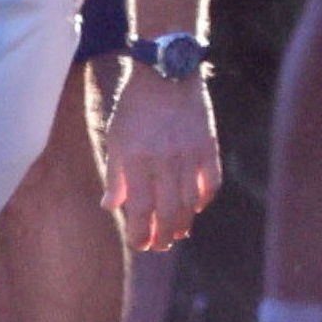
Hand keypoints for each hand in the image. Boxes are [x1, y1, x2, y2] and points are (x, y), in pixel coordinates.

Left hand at [103, 69, 221, 252]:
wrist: (167, 74)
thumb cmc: (134, 107)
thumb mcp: (115, 137)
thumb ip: (115, 174)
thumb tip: (110, 206)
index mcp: (136, 159)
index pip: (140, 208)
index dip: (141, 231)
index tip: (140, 245)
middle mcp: (165, 160)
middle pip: (169, 211)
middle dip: (164, 234)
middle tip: (160, 246)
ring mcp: (190, 155)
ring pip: (191, 202)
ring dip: (184, 222)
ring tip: (177, 234)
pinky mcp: (209, 147)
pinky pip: (211, 182)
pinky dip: (205, 199)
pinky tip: (197, 207)